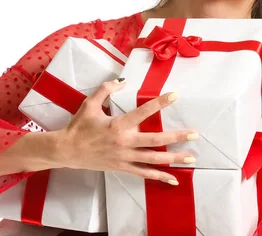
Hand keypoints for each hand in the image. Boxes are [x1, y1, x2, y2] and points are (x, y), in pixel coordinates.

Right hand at [57, 79, 196, 184]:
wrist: (67, 151)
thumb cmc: (79, 126)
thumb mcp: (90, 104)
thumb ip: (106, 89)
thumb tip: (123, 81)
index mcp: (118, 125)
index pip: (144, 112)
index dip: (160, 103)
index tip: (175, 96)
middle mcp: (124, 142)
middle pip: (156, 140)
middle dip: (177, 137)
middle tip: (194, 134)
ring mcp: (125, 157)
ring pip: (154, 159)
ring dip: (174, 158)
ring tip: (191, 157)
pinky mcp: (122, 167)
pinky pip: (144, 173)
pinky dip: (160, 177)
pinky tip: (174, 179)